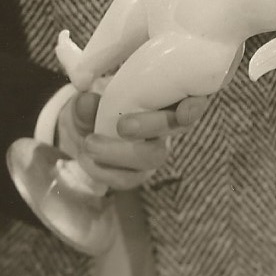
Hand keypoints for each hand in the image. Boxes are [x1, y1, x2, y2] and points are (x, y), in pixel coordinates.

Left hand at [55, 89, 208, 191]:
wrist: (82, 132)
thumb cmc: (96, 105)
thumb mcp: (87, 99)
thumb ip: (88, 102)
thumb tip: (88, 102)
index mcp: (163, 97)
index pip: (192, 99)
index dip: (194, 106)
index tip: (184, 112)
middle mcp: (166, 125)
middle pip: (174, 129)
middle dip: (150, 126)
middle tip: (123, 126)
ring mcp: (154, 150)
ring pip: (152, 157)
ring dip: (120, 153)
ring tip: (90, 144)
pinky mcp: (137, 173)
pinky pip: (128, 178)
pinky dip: (104, 171)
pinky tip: (87, 160)